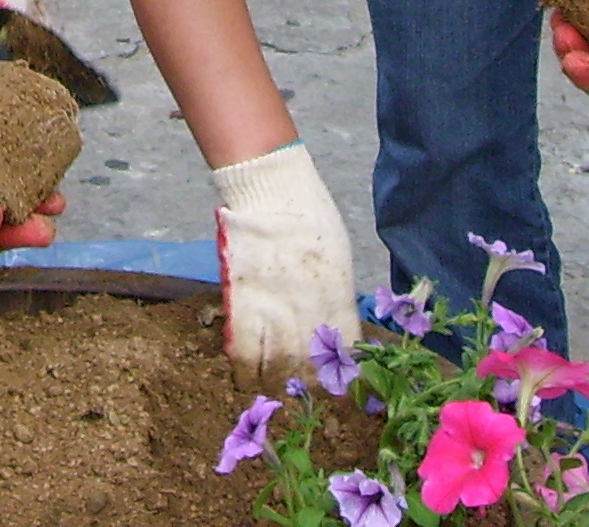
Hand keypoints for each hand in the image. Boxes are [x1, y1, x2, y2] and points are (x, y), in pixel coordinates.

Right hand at [209, 142, 357, 385]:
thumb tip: (333, 328)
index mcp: (339, 299)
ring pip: (276, 370)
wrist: (272, 191)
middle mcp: (310, 313)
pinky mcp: (243, 305)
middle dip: (309, 389)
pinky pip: (243, 353)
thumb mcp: (337, 258)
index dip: (342, 376)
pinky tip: (246, 381)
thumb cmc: (309, 216)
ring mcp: (274, 311)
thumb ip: (336, 296)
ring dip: (276, 387)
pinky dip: (245, 373)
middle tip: (304, 397)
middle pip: (311, 370)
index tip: (338, 387)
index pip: (345, 355)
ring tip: (274, 395)